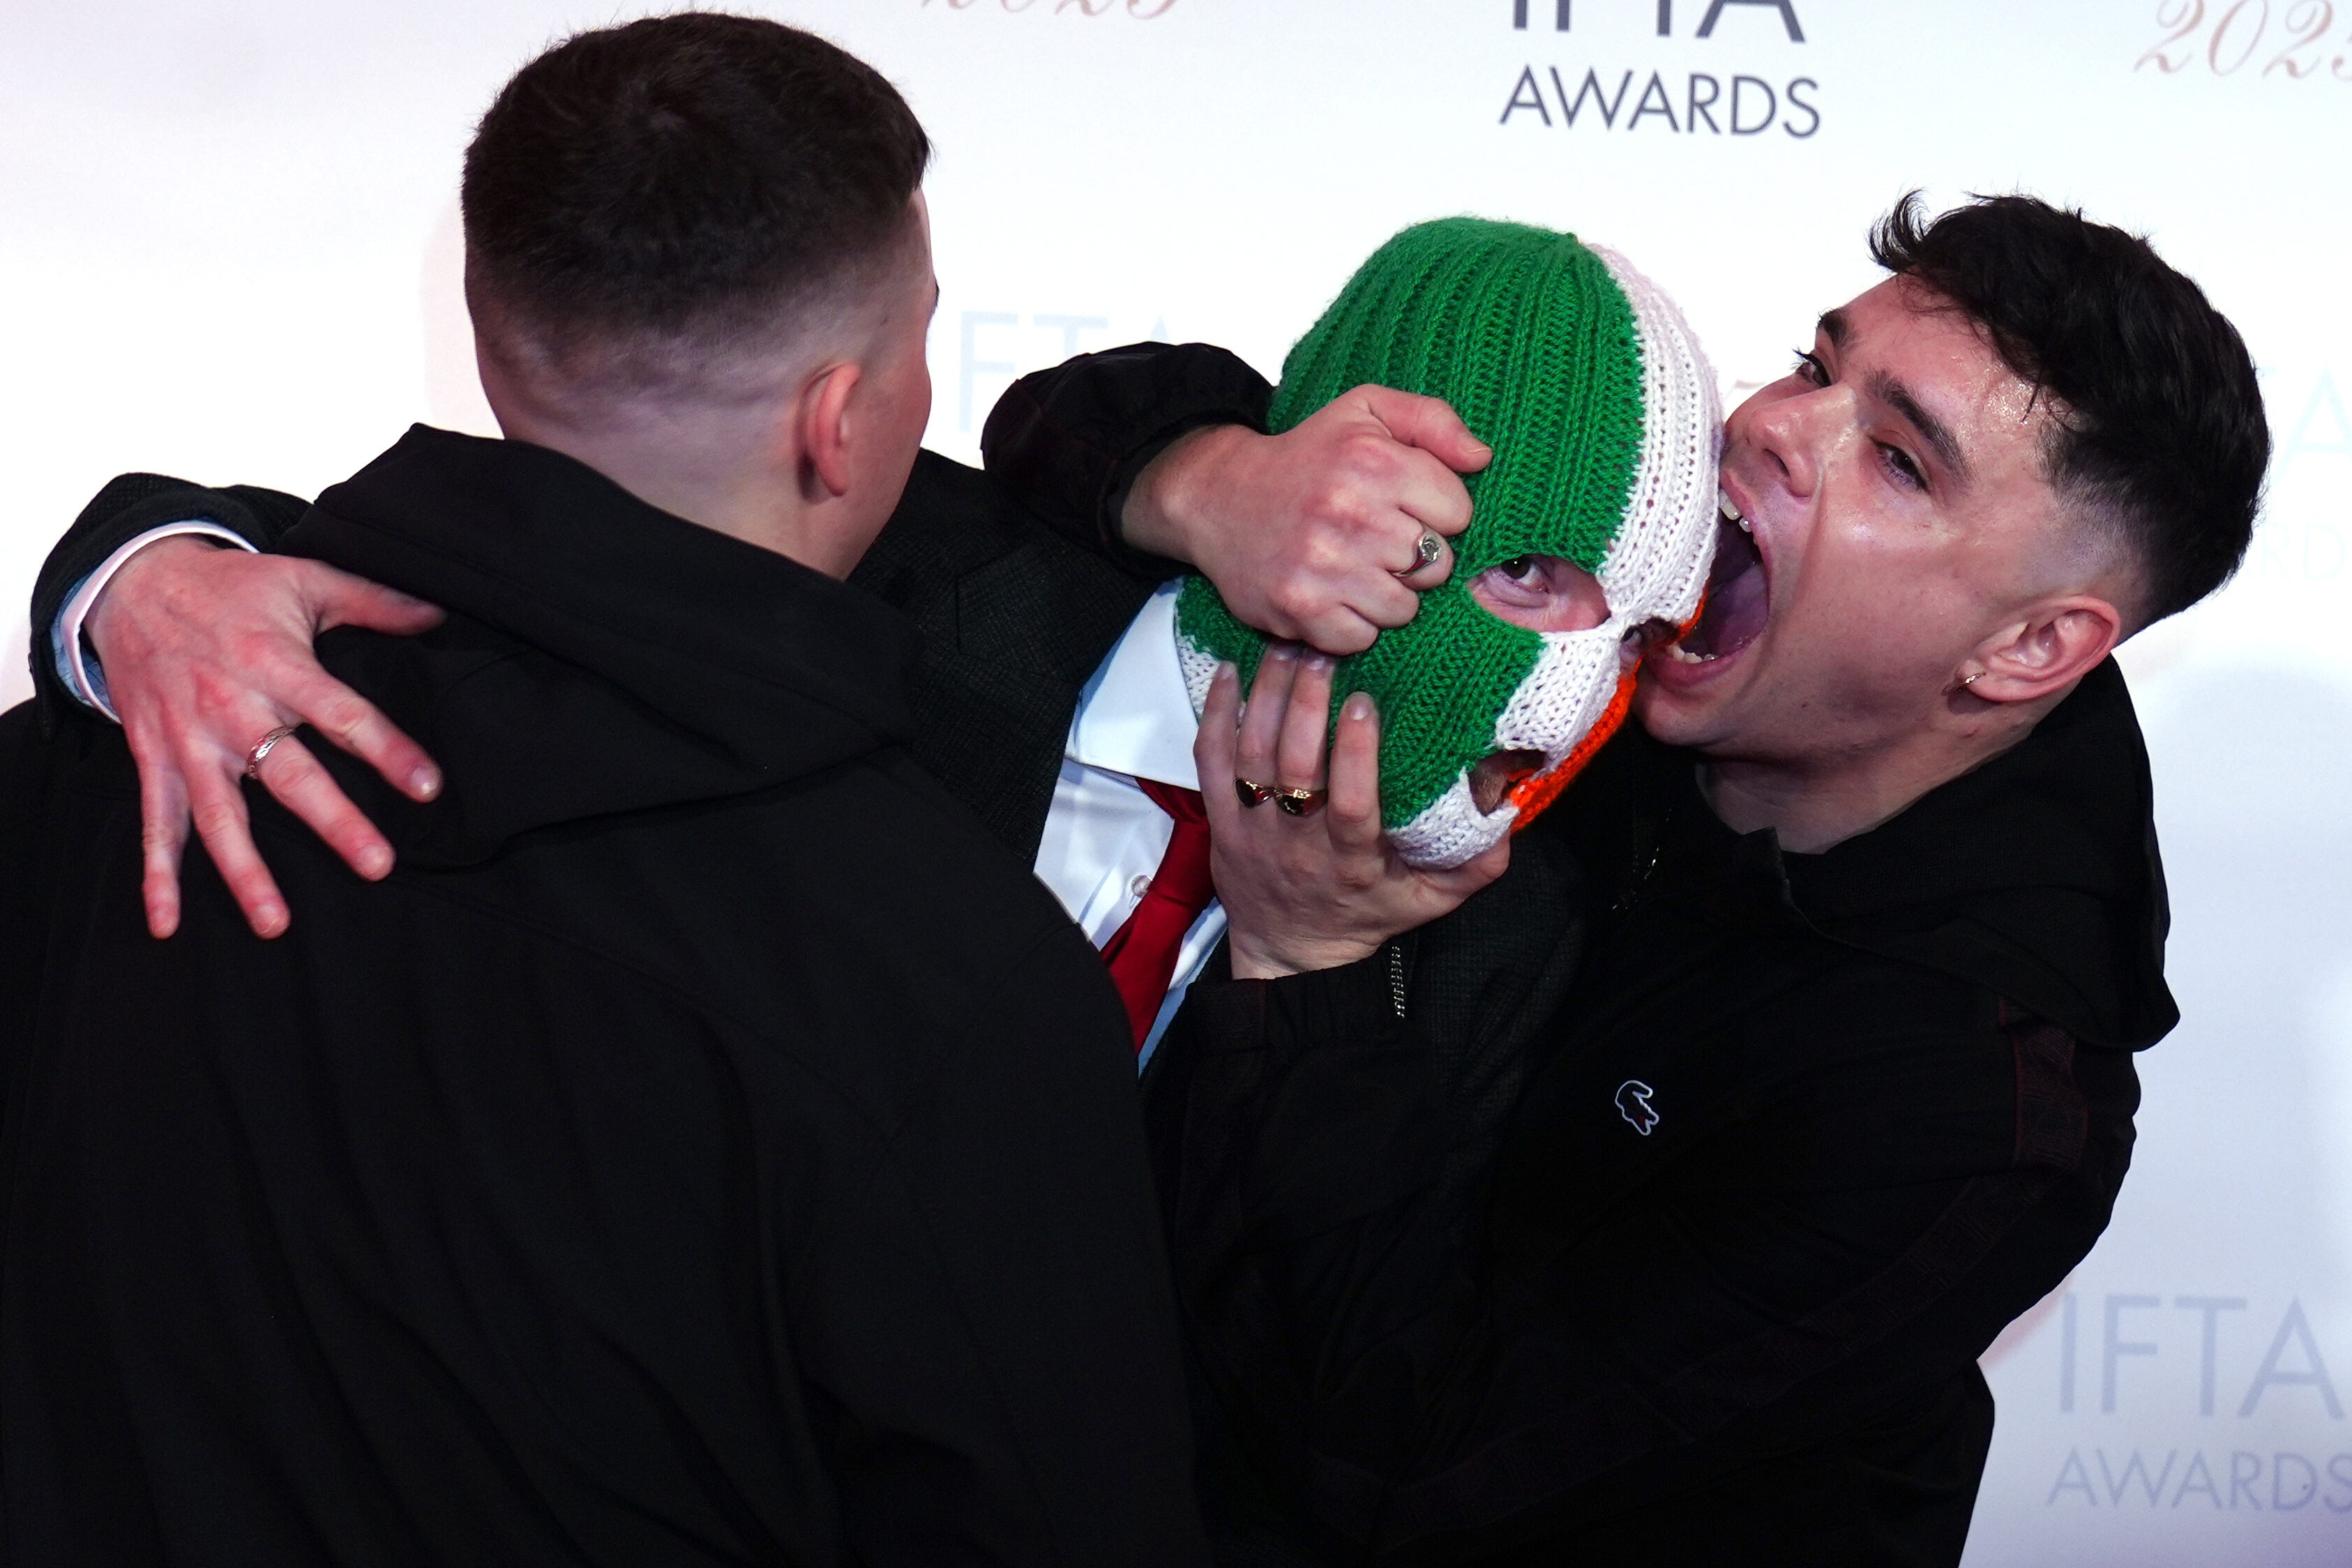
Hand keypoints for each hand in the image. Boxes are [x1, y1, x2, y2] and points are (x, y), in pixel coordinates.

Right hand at [84, 537, 446, 939]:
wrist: (132, 582)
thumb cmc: (233, 587)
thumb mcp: (304, 578)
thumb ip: (374, 601)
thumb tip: (440, 614)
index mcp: (276, 665)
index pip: (343, 715)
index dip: (387, 750)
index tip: (428, 787)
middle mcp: (232, 709)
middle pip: (289, 774)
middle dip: (333, 820)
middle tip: (377, 864)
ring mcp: (189, 740)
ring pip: (220, 815)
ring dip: (245, 871)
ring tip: (276, 922)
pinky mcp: (154, 757)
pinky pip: (155, 823)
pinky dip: (157, 875)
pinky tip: (166, 924)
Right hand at [1123, 386, 1491, 654]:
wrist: (1219, 497)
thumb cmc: (1305, 458)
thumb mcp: (1366, 412)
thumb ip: (1432, 421)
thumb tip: (1481, 457)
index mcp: (1373, 460)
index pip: (1458, 512)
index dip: (1436, 512)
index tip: (1403, 506)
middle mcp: (1349, 512)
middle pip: (1437, 565)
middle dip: (1415, 556)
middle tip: (1377, 540)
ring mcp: (1323, 566)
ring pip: (1404, 608)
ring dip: (1386, 594)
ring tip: (1355, 567)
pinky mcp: (1300, 609)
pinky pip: (1362, 637)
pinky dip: (1351, 623)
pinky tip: (1332, 592)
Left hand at [1196, 646, 1508, 979]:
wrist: (1288, 951)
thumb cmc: (1364, 913)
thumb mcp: (1428, 900)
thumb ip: (1475, 865)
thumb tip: (1508, 811)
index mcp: (1349, 861)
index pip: (1350, 804)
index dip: (1353, 753)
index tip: (1364, 704)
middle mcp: (1295, 842)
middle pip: (1294, 766)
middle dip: (1306, 703)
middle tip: (1323, 652)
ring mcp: (1251, 829)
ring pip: (1250, 754)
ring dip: (1266, 696)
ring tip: (1288, 648)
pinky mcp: (1220, 819)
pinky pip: (1208, 760)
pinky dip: (1217, 713)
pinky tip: (1233, 671)